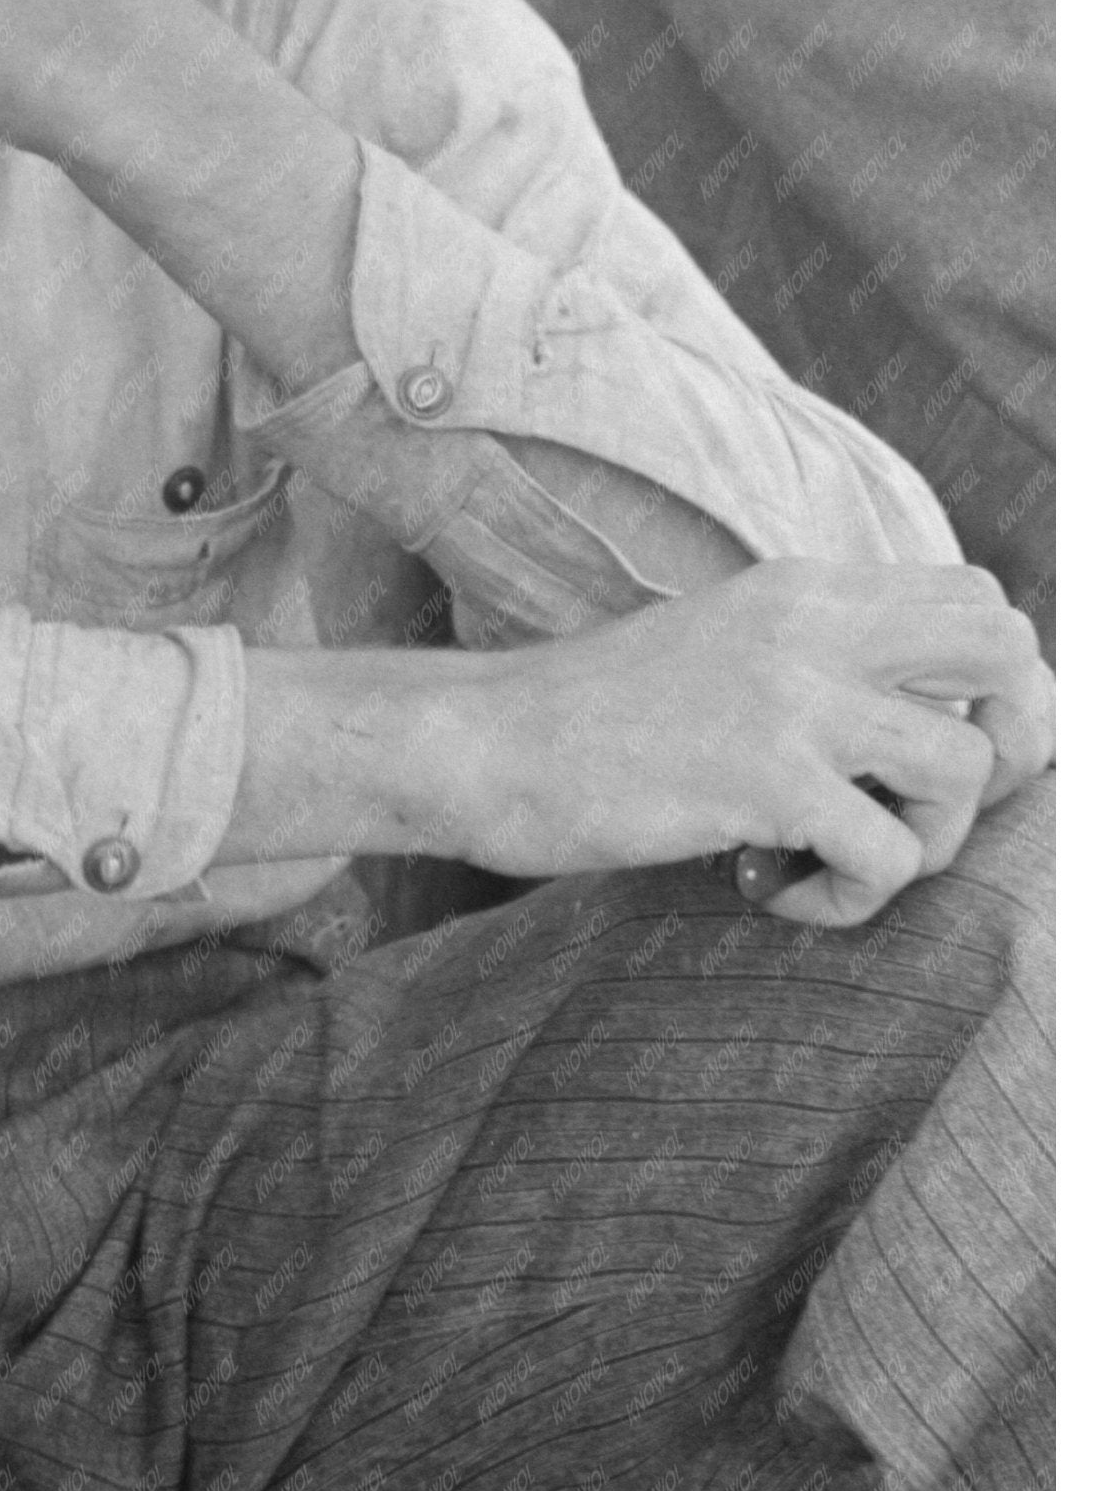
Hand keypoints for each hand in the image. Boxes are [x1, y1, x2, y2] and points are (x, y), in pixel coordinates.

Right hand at [427, 558, 1049, 927]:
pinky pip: (892, 855)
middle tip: (925, 805)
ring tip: (839, 860)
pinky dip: (854, 899)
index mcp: (803, 590)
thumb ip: (809, 656)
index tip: (933, 749)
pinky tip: (779, 894)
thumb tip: (910, 720)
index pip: (977, 598)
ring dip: (927, 840)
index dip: (995, 684)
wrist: (482, 742)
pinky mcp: (766, 777)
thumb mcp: (717, 645)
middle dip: (1008, 748)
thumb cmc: (590, 718)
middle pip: (1008, 654)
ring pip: (967, 766)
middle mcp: (813, 626)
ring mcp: (794, 698)